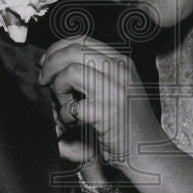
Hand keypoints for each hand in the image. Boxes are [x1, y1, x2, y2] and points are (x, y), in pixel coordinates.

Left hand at [39, 35, 163, 169]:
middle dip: (50, 64)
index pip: (82, 39)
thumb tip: (58, 60)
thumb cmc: (129, 123)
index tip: (46, 62)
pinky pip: (72, 106)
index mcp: (122, 62)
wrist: (148, 152)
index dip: (57, 48)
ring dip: (58, 89)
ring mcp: (114, 91)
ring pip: (70, 72)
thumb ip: (96, 71)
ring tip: (64, 104)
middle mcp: (120, 72)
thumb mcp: (119, 87)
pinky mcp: (106, 113)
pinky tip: (72, 122)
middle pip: (73, 51)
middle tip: (44, 80)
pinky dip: (64, 115)